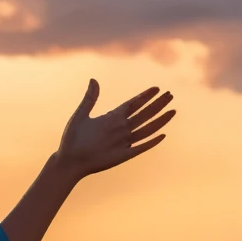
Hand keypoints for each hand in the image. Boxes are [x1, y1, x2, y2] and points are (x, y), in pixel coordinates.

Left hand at [56, 79, 173, 178]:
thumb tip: (93, 80)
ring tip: (172, 110)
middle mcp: (120, 129)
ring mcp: (123, 142)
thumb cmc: (71, 140)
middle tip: (170, 94)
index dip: (145, 96)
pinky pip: (140, 147)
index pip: (133, 104)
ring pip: (146, 128)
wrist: (69, 161)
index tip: (156, 88)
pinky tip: (162, 135)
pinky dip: (151, 142)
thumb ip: (90, 99)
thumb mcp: (80, 115)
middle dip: (157, 104)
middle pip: (143, 114)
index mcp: (112, 118)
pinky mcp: (123, 155)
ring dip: (159, 120)